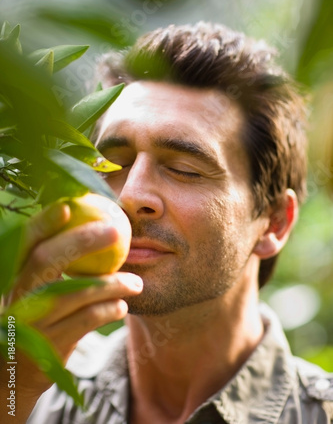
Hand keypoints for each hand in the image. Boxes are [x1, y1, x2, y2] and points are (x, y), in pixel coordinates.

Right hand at [0, 201, 141, 418]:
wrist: (14, 373)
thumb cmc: (35, 318)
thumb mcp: (34, 291)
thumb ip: (54, 262)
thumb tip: (93, 226)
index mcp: (15, 275)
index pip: (26, 241)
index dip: (44, 222)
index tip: (69, 206)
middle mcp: (18, 295)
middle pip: (47, 259)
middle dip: (82, 241)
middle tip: (116, 231)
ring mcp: (32, 321)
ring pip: (75, 292)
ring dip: (112, 283)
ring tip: (136, 282)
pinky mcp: (49, 344)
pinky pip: (87, 320)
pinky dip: (109, 310)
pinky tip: (122, 306)